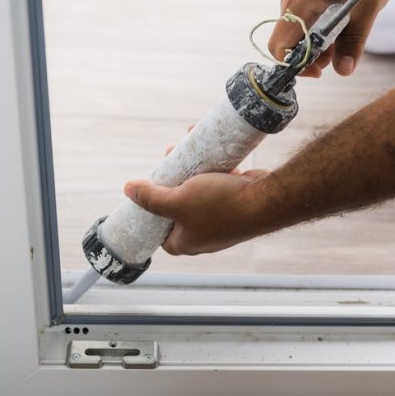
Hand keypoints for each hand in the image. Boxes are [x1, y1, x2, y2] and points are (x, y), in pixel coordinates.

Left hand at [124, 169, 270, 255]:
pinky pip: (219, 187)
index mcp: (187, 242)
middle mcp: (205, 235)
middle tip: (170, 164)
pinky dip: (214, 172)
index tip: (150, 193)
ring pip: (199, 194)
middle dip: (173, 183)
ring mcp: (222, 220)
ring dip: (193, 173)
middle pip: (179, 208)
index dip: (152, 215)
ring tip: (189, 152)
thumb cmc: (221, 205)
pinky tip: (213, 157)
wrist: (266, 200)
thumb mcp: (178, 200)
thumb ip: (151, 197)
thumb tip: (128, 190)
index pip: (161, 234)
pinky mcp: (237, 205)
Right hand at [268, 0, 390, 77]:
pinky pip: (303, 20)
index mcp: (300, 6)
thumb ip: (353, 42)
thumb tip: (344, 71)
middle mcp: (291, 3)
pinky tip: (340, 27)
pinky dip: (317, 30)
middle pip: (287, 44)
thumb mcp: (365, 9)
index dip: (296, 67)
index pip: (280, 50)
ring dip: (316, 44)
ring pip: (296, 32)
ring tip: (342, 42)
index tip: (320, 71)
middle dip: (309, 58)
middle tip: (337, 58)